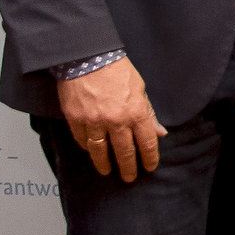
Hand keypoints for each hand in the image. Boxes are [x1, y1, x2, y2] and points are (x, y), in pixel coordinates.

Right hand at [59, 58, 164, 180]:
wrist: (86, 57)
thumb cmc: (116, 70)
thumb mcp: (140, 88)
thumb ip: (148, 113)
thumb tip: (159, 132)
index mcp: (136, 112)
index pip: (146, 143)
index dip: (149, 158)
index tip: (149, 167)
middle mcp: (116, 121)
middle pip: (124, 152)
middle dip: (128, 167)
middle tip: (129, 177)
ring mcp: (94, 121)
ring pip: (100, 151)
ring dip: (104, 164)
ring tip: (107, 171)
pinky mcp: (75, 119)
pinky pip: (82, 139)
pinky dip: (87, 147)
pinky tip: (91, 152)